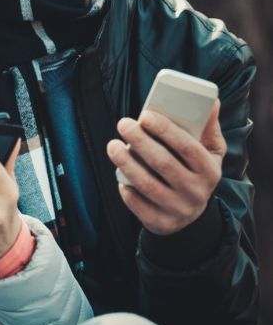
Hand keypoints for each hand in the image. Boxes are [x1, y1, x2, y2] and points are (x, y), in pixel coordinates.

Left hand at [106, 100, 224, 234]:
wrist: (190, 215)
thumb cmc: (194, 171)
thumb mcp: (209, 152)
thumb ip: (207, 128)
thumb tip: (212, 101)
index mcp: (209, 170)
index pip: (188, 148)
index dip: (165, 130)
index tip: (144, 115)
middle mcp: (196, 192)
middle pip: (163, 164)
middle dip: (140, 141)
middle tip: (123, 124)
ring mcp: (179, 210)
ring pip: (147, 184)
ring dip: (126, 163)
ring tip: (113, 146)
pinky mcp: (161, 223)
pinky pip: (138, 205)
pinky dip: (126, 190)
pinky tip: (119, 176)